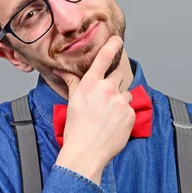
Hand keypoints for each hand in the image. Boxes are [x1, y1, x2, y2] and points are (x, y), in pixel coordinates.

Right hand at [53, 36, 134, 182]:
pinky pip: (130, 108)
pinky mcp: (130, 114)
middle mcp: (107, 90)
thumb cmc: (76, 129)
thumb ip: (73, 82)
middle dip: (113, 81)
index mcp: (91, 84)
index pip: (104, 57)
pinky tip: (113, 124)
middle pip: (118, 74)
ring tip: (107, 114)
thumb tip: (61, 70)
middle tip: (105, 95)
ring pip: (125, 93)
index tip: (118, 39)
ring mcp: (121, 102)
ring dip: (119, 99)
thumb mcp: (73, 102)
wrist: (86, 152)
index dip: (113, 45)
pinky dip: (124, 114)